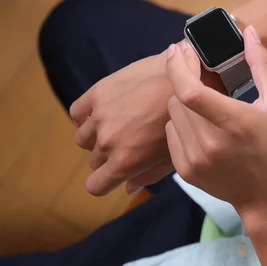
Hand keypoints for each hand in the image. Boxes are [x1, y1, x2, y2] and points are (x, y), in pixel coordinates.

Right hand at [70, 50, 175, 195]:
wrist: (189, 77)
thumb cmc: (188, 118)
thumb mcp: (175, 154)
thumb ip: (150, 174)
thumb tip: (129, 188)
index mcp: (125, 161)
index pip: (95, 186)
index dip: (105, 182)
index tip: (114, 174)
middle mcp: (107, 141)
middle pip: (94, 161)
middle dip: (108, 157)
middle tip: (129, 142)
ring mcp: (100, 115)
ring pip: (83, 138)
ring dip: (96, 135)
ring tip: (119, 124)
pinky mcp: (98, 92)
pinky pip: (77, 112)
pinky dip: (86, 115)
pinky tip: (105, 111)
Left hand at [165, 26, 266, 216]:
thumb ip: (262, 65)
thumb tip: (248, 32)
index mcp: (233, 123)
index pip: (190, 90)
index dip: (178, 66)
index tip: (179, 48)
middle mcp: (209, 143)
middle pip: (177, 98)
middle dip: (184, 78)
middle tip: (198, 69)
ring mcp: (195, 160)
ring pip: (173, 116)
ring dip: (183, 100)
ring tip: (204, 98)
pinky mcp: (186, 172)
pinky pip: (173, 135)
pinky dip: (182, 122)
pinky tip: (201, 122)